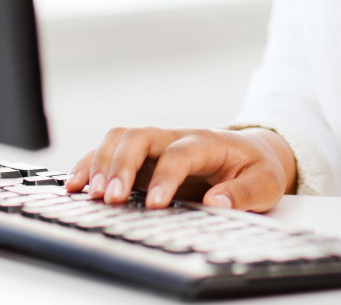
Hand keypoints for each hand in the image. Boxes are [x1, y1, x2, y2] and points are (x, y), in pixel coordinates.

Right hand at [66, 126, 296, 212]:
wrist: (252, 153)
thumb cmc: (256, 168)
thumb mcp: (265, 183)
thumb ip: (244, 193)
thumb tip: (217, 202)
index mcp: (208, 142)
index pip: (180, 152)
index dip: (166, 176)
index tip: (157, 204)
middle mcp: (176, 138)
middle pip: (140, 136)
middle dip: (122, 165)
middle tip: (113, 199)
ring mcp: (156, 146)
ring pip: (120, 138)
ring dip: (101, 164)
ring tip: (90, 195)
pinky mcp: (142, 159)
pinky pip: (109, 152)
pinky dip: (89, 165)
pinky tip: (76, 185)